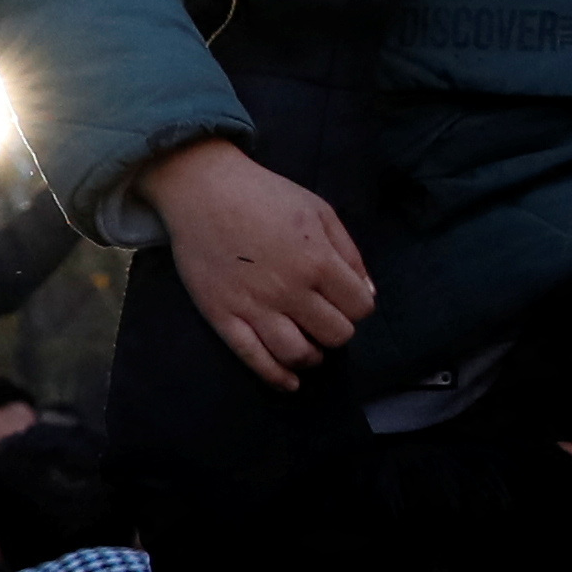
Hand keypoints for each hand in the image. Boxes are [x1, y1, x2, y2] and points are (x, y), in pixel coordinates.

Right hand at [138, 136, 373, 387]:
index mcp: (318, 261)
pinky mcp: (223, 316)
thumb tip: (367, 294)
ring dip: (313, 356)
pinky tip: (289, 381)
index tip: (346, 299)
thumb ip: (349, 253)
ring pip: (299, 354)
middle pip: (336, 334)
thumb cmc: (265, 195)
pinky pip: (254, 358)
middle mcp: (290, 290)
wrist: (203, 190)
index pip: (360, 307)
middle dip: (338, 330)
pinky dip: (277, 377)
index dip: (358, 305)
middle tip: (325, 318)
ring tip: (310, 347)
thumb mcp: (320, 211)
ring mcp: (255, 306)